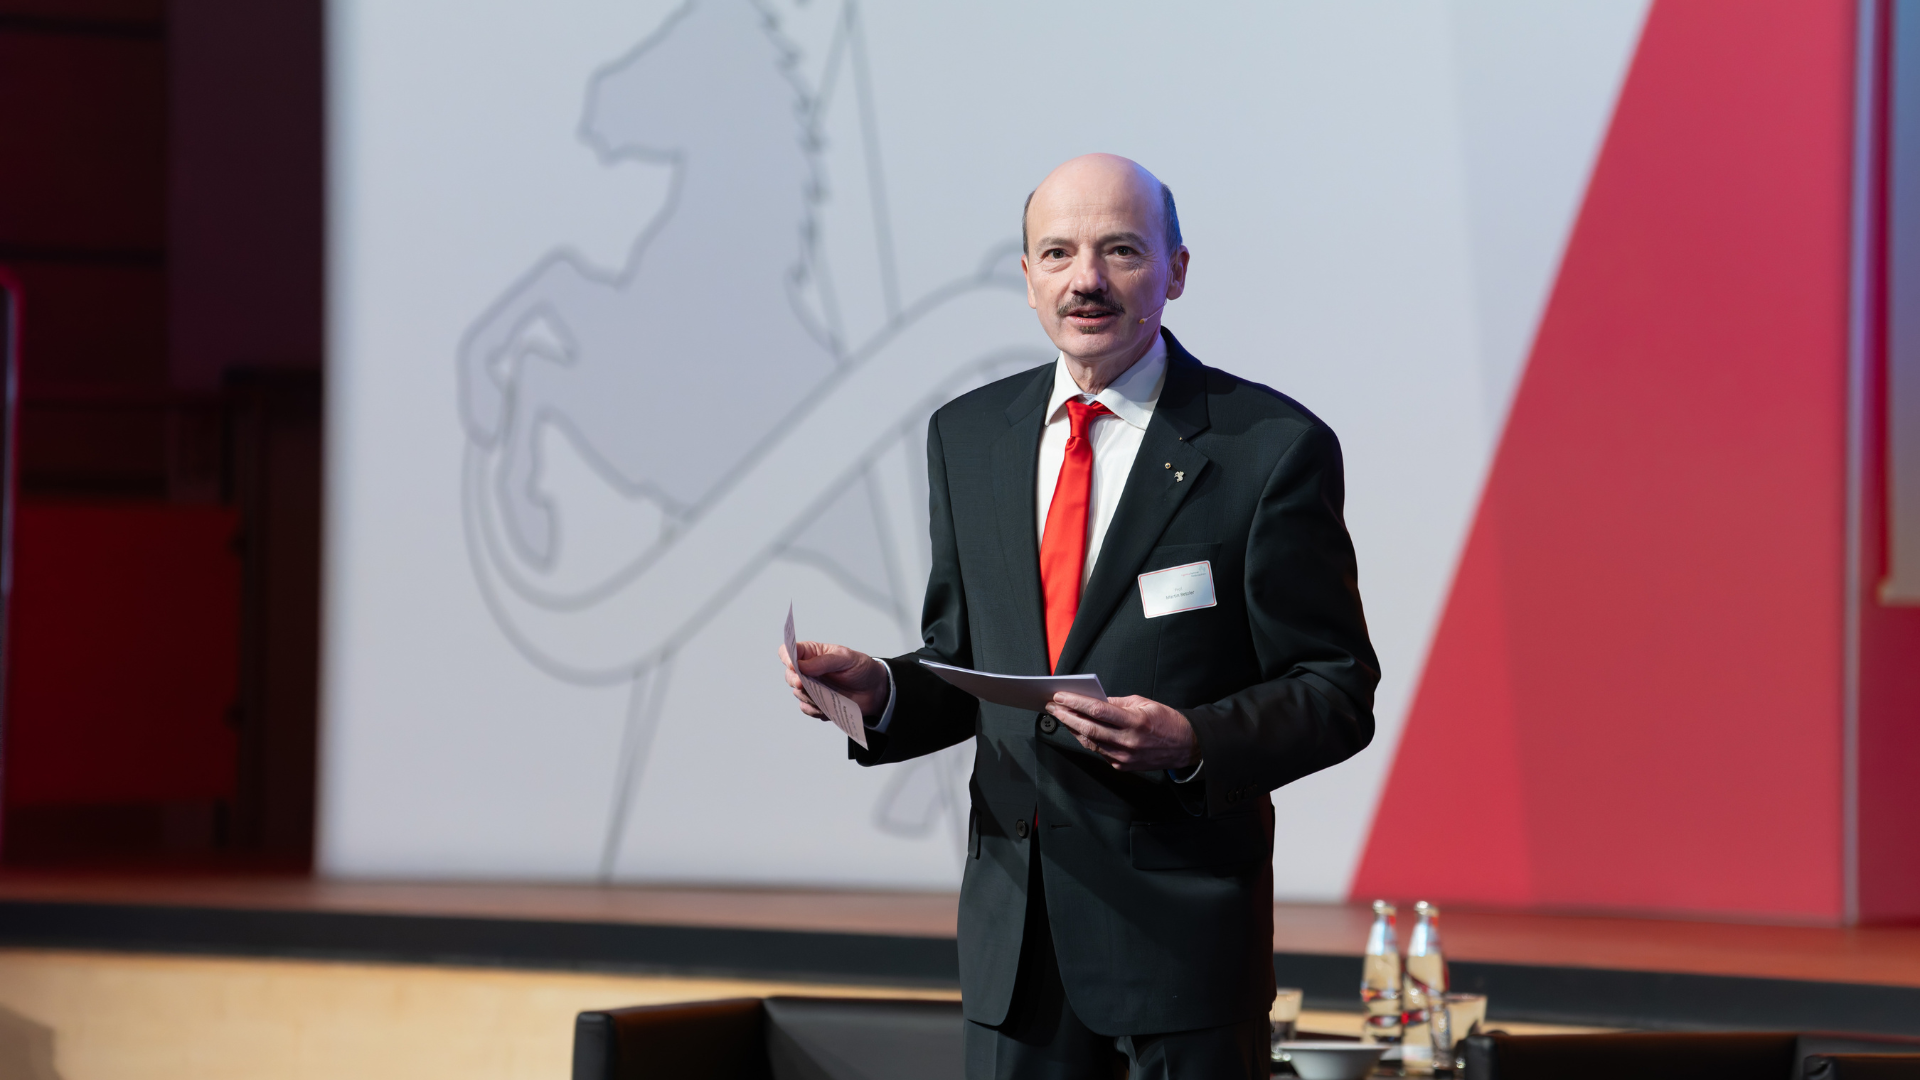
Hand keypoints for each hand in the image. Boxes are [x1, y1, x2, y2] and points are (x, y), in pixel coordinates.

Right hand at [778, 641, 890, 719]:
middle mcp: (809, 670)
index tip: (794, 666)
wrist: (875, 690)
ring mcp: (812, 687)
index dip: (787, 657)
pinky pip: (806, 708)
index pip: (789, 651)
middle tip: (805, 684)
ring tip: (827, 696)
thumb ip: (824, 661)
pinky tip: (828, 707)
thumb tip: (801, 666)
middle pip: (789, 675)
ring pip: (798, 693)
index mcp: (813, 653)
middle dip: (795, 680)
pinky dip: (814, 709)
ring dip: (809, 696)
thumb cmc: (861, 669)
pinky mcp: (817, 703)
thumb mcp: (847, 659)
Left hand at [1045, 692, 1198, 771]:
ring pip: (1090, 742)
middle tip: (1052, 707)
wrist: (1185, 746)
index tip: (1060, 696)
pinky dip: (1086, 739)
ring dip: (1072, 728)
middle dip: (1066, 716)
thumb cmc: (1166, 722)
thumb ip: (1117, 703)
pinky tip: (1078, 730)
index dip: (1075, 703)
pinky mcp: (1122, 766)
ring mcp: (1124, 757)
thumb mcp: (1144, 703)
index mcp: (1135, 722)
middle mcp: (1128, 741)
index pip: (1097, 710)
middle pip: (1088, 728)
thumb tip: (1094, 700)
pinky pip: (1099, 751)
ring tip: (1061, 716)